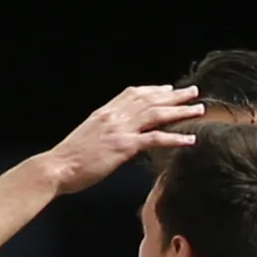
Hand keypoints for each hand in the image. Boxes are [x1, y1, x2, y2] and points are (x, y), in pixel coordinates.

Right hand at [42, 85, 206, 192]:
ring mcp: (120, 130)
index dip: (154, 90)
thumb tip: (115, 133)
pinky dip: (174, 138)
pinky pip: (154, 139)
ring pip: (156, 114)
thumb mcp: (87, 136)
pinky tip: (189, 139)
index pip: (133, 93)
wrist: (57, 167)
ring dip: (180, 111)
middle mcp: (115, 116)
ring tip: (199, 110)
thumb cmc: (69, 158)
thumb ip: (104, 130)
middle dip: (174, 96)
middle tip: (193, 92)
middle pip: (150, 100)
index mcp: (105, 112)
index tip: (168, 89)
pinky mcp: (124, 147)